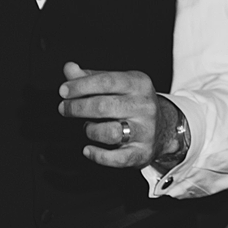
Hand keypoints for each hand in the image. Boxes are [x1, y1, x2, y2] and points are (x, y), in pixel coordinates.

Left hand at [59, 63, 183, 168]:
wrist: (163, 128)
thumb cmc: (132, 103)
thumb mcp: (116, 85)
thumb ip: (91, 77)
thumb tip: (69, 68)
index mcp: (138, 83)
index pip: (106, 81)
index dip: (80, 86)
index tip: (63, 91)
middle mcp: (144, 106)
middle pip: (104, 106)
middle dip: (77, 107)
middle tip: (64, 108)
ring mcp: (145, 130)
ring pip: (110, 132)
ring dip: (90, 130)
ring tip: (87, 127)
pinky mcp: (142, 152)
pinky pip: (117, 158)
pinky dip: (98, 155)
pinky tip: (87, 149)